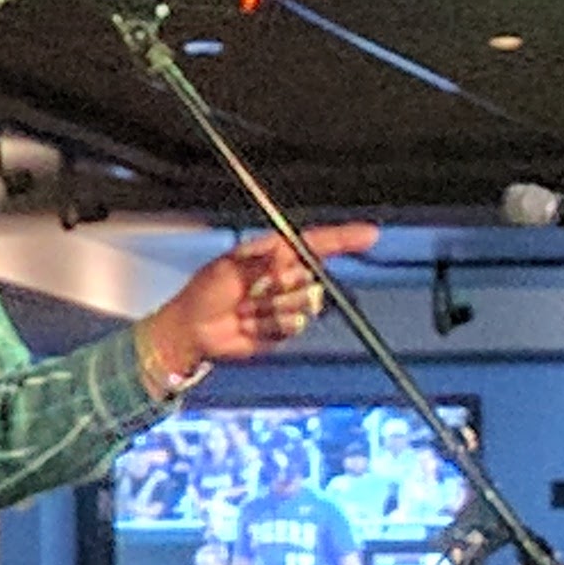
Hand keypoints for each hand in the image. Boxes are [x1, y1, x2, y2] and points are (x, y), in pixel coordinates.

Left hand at [142, 224, 378, 384]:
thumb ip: (263, 262)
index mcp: (274, 254)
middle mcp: (286, 277)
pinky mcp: (285, 328)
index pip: (316, 243)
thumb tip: (286, 255)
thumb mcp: (229, 269)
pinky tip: (247, 325)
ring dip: (269, 310)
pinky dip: (266, 327)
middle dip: (283, 286)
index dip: (343, 238)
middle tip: (250, 293)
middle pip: (312, 277)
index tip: (369, 235)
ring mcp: (288, 303)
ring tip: (244, 310)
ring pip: (302, 306)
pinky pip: (291, 327)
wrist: (194, 329)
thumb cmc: (205, 292)